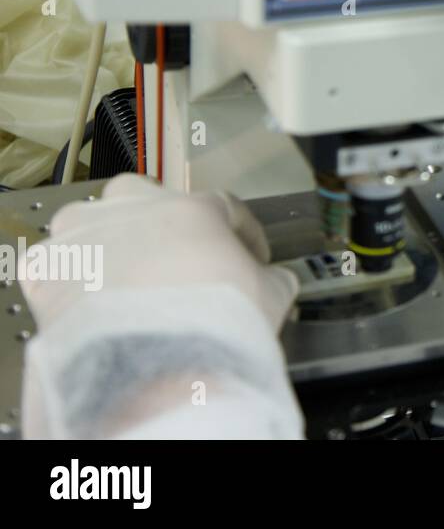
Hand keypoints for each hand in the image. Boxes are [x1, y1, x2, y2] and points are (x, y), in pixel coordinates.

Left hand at [19, 174, 296, 333]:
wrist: (158, 363)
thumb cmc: (212, 325)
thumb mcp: (271, 294)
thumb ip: (272, 277)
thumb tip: (275, 281)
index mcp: (196, 209)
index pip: (225, 206)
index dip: (241, 231)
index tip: (245, 251)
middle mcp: (139, 210)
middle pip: (147, 196)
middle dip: (160, 221)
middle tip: (174, 253)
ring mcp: (90, 234)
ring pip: (93, 220)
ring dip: (108, 241)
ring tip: (124, 275)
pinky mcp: (52, 268)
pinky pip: (58, 263)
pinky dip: (71, 278)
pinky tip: (91, 298)